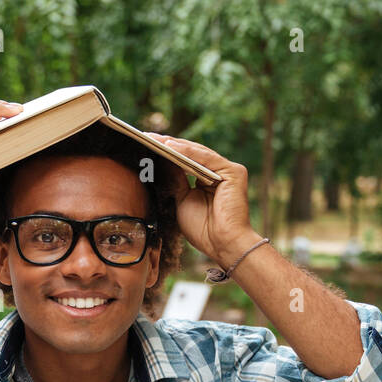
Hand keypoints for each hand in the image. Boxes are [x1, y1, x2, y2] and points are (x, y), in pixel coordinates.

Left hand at [144, 133, 260, 264]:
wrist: (223, 245)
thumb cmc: (204, 230)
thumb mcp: (182, 200)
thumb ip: (176, 179)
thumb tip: (163, 160)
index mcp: (208, 180)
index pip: (186, 161)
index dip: (167, 153)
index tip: (147, 145)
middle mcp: (219, 173)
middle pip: (191, 154)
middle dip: (169, 145)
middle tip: (147, 137)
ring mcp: (228, 171)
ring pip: (198, 153)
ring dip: (176, 146)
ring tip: (156, 140)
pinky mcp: (234, 172)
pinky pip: (206, 158)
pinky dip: (188, 152)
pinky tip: (171, 147)